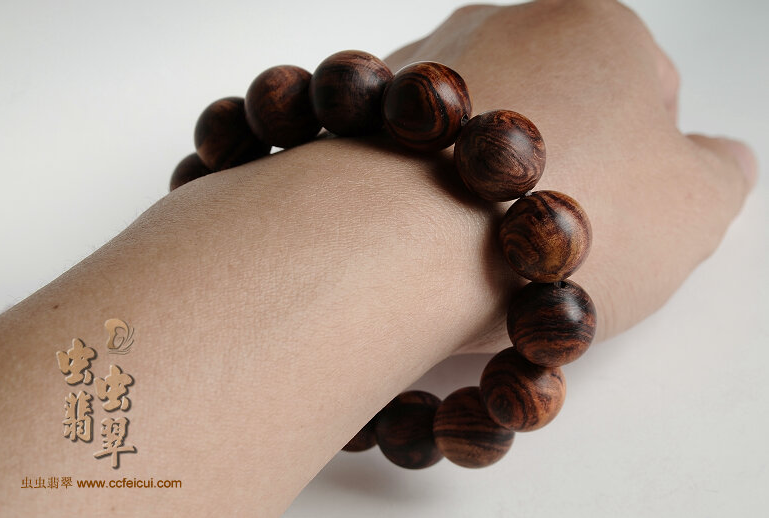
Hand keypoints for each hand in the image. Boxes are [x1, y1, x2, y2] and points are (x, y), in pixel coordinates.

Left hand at [382, 0, 756, 351]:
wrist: (408, 239)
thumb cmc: (565, 215)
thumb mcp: (694, 208)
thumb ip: (721, 174)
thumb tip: (720, 161)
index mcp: (596, 24)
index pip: (650, 87)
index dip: (651, 163)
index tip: (631, 216)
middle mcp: (502, 24)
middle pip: (561, 108)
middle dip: (572, 171)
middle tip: (567, 241)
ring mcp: (425, 67)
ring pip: (484, 134)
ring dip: (498, 186)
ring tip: (497, 249)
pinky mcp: (364, 118)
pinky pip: (419, 158)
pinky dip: (435, 194)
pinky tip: (441, 239)